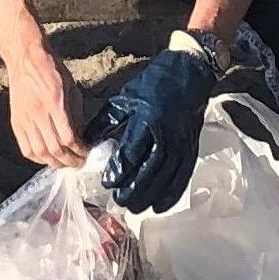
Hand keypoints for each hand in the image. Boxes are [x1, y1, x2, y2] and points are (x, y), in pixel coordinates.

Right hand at [6, 47, 86, 169]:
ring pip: (39, 152)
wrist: (26, 59)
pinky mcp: (16, 121)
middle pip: (54, 149)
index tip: (86, 152)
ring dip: (54, 163)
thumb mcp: (71, 88)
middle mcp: (38, 113)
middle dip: (69, 161)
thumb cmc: (52, 70)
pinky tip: (46, 158)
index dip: (79, 150)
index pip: (68, 138)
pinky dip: (37, 158)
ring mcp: (25, 119)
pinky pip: (25, 148)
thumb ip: (75, 114)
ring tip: (64, 163)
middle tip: (78, 163)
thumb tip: (80, 136)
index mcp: (55, 103)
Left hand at [102, 34, 219, 213]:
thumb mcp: (125, 98)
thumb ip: (106, 121)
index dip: (119, 169)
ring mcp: (182, 142)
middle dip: (134, 188)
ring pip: (167, 176)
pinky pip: (183, 175)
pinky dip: (172, 193)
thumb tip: (87, 142)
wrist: (190, 72)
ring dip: (151, 194)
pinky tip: (160, 205)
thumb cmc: (153, 83)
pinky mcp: (192, 147)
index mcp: (147, 118)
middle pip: (150, 168)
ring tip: (136, 207)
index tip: (107, 182)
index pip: (132, 151)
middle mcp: (166, 133)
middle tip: (119, 200)